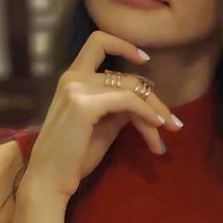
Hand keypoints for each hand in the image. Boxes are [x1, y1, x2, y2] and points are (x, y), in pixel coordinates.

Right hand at [22, 31, 181, 199]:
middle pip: (126, 76)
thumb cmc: (72, 158)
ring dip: (155, 111)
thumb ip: (118, 108)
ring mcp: (77, 88)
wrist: (49, 180)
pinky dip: (146, 113)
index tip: (145, 59)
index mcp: (72, 78)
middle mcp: (73, 77)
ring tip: (169, 131)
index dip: (124, 45)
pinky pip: (128, 101)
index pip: (98, 42)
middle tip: (173, 122)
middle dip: (154, 99)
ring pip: (131, 89)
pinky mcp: (84, 105)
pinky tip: (156, 127)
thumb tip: (144, 103)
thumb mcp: (101, 126)